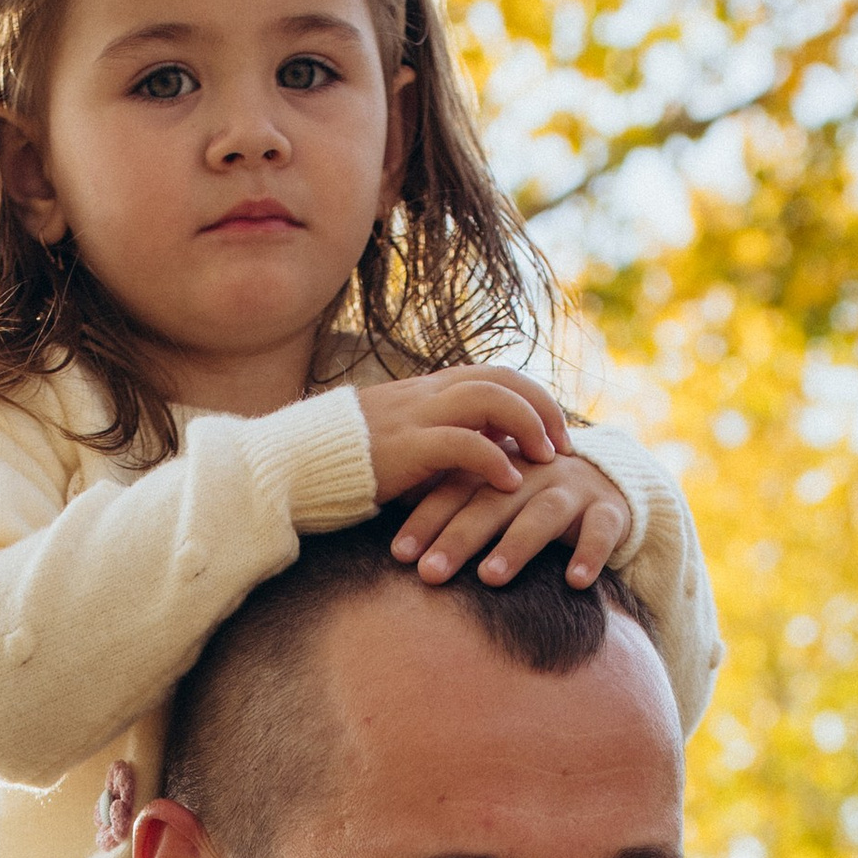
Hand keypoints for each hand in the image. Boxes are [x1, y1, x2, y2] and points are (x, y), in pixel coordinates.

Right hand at [361, 368, 569, 521]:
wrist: (293, 467)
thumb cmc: (346, 468)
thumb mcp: (401, 451)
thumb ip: (439, 452)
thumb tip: (484, 468)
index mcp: (426, 391)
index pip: (493, 375)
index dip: (531, 398)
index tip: (552, 432)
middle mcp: (426, 394)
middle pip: (503, 378)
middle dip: (542, 406)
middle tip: (564, 445)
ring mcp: (416, 416)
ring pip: (491, 397)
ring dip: (529, 424)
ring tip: (549, 459)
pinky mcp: (405, 447)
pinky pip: (464, 442)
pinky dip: (495, 459)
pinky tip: (512, 482)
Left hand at [393, 448, 630, 590]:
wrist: (611, 482)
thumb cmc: (534, 501)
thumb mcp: (497, 500)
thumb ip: (459, 515)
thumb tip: (399, 551)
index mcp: (497, 472)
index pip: (456, 492)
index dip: (427, 520)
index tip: (399, 554)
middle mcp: (531, 476)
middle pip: (491, 503)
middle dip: (459, 538)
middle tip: (430, 574)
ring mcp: (572, 491)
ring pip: (542, 515)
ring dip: (516, 545)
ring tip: (490, 577)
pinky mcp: (610, 510)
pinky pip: (600, 531)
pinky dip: (590, 554)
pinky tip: (576, 582)